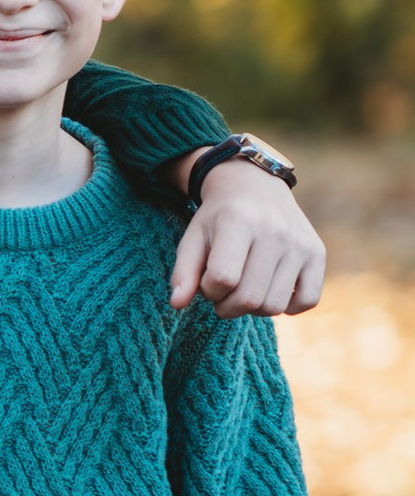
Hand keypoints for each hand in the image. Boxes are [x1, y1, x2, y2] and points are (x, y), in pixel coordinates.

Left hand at [170, 160, 324, 318]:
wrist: (255, 186)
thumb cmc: (219, 219)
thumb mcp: (193, 238)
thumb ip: (183, 272)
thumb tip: (177, 305)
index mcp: (238, 221)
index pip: (223, 279)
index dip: (209, 291)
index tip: (207, 282)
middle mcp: (274, 230)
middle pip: (249, 298)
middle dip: (228, 307)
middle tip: (223, 293)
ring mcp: (299, 242)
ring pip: (274, 305)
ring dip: (254, 309)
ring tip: (245, 288)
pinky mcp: (317, 252)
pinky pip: (308, 300)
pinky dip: (288, 306)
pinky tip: (272, 289)